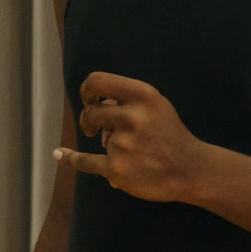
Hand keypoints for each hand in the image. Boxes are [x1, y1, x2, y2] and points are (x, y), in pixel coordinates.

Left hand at [56, 72, 210, 202]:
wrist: (192, 170)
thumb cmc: (171, 135)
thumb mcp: (156, 106)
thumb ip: (128, 99)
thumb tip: (96, 101)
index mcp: (142, 96)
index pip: (97, 81)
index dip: (87, 90)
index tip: (88, 100)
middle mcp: (131, 116)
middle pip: (91, 112)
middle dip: (90, 121)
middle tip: (96, 129)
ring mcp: (122, 143)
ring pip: (98, 139)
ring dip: (108, 145)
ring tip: (132, 153)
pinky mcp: (115, 168)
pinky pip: (85, 162)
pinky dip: (70, 159)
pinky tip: (58, 154)